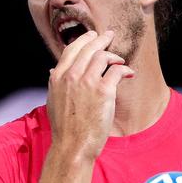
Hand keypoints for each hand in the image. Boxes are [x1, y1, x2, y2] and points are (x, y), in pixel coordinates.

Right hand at [45, 29, 135, 160]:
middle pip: (88, 48)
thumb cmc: (64, 128)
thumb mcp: (53, 102)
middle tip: (109, 36)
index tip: (92, 36)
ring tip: (120, 60)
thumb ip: (55, 84)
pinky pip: (117, 70)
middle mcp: (71, 76)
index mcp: (58, 77)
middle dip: (101, 39)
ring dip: (114, 55)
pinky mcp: (104, 91)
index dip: (84, 40)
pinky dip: (124, 69)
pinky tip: (128, 73)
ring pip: (103, 56)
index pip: (71, 50)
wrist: (72, 146)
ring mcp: (87, 82)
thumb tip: (52, 71)